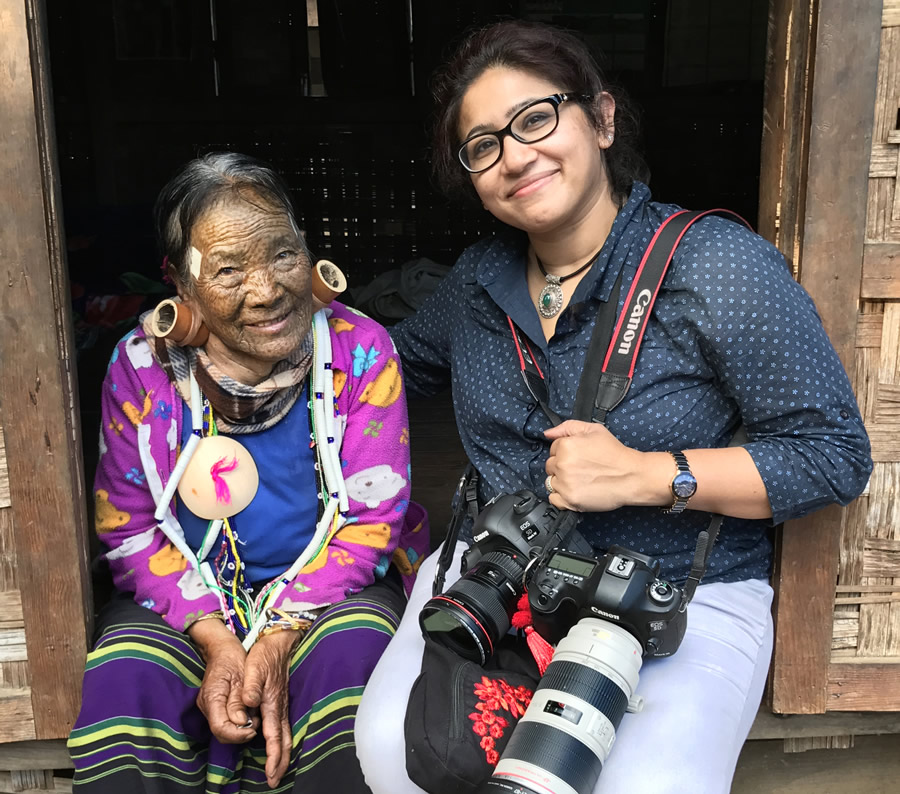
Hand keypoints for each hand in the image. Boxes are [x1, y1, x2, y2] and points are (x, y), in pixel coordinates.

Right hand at [188, 619, 257, 743]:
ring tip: (253, 714)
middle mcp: (206, 705)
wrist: (221, 648)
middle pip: (221, 733)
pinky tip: (247, 712)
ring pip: (223, 729)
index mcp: (212, 697)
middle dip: (240, 733)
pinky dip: (237, 721)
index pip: (220, 728)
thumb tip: (240, 722)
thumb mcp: (242, 676)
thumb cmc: (233, 658)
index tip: (253, 729)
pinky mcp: (213, 707)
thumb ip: (239, 700)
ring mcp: (208, 707)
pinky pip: (224, 721)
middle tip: (256, 721)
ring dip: (240, 727)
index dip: (238, 734)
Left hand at [243, 629, 300, 788]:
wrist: (280, 640)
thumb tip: (249, 702)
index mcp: (272, 703)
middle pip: (284, 741)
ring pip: (286, 735)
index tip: (271, 775)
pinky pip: (284, 727)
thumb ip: (251, 685)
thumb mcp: (254, 666)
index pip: (274, 736)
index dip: (274, 757)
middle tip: (275, 781)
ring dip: (283, 754)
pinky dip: (283, 742)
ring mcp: (282, 705)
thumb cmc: (266, 653)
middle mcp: (279, 707)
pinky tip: (279, 746)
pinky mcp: (280, 701)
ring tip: (278, 770)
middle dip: (281, 762)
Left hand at [543, 420, 669, 511]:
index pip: (553, 448)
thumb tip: (548, 434)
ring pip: (551, 482)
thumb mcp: (594, 430)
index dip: (566, 452)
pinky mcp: (570, 500)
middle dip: (562, 467)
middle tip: (581, 469)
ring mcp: (565, 483)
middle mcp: (562, 464)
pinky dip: (562, 498)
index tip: (579, 457)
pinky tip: (575, 491)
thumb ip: (568, 427)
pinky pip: (553, 499)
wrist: (632, 476)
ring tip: (580, 480)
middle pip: (550, 466)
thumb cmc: (615, 454)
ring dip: (562, 482)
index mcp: (566, 445)